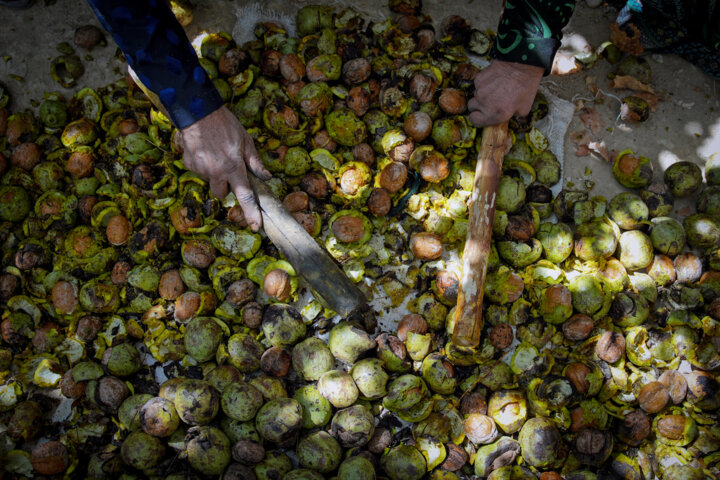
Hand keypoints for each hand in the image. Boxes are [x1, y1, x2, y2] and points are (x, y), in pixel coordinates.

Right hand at [180, 106, 270, 231]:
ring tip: (216, 154)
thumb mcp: (246, 141)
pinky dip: (203, 165)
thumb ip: (255, 162)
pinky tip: (205, 150)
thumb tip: (266, 177)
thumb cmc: (225, 124)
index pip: (245, 196)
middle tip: (228, 171)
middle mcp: (216, 172)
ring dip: (214, 174)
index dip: (251, 213)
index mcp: (234, 167)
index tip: (256, 227)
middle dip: (226, 187)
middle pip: (222, 194)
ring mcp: (201, 169)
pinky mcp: (189, 164)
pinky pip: (199, 171)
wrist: (198, 111)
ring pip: (210, 182)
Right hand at [467, 60, 543, 126]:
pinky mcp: (479, 79)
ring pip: (475, 95)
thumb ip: (508, 116)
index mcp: (495, 114)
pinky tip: (495, 80)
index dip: (477, 118)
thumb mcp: (523, 109)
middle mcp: (485, 104)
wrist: (523, 65)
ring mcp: (480, 91)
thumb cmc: (525, 86)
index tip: (481, 115)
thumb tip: (502, 115)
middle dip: (479, 105)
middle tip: (490, 100)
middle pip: (472, 107)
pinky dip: (483, 83)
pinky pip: (477, 84)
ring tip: (496, 88)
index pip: (474, 120)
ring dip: (482, 93)